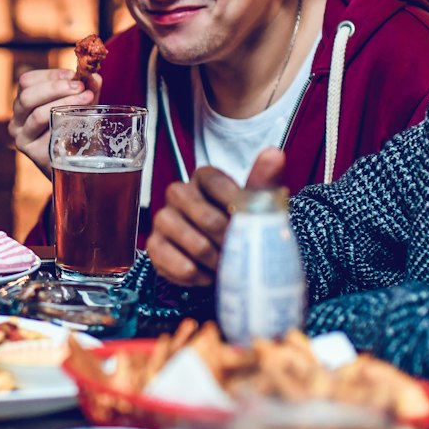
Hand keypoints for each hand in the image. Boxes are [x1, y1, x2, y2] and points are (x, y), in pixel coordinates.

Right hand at [8, 68, 99, 174]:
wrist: (73, 166)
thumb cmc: (75, 131)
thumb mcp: (80, 105)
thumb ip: (86, 90)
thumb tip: (94, 77)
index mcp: (23, 102)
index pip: (27, 80)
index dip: (51, 74)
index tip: (74, 74)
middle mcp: (17, 118)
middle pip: (27, 94)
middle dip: (56, 87)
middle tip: (80, 86)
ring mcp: (21, 136)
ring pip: (37, 113)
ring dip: (64, 102)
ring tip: (86, 99)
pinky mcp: (30, 151)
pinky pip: (46, 134)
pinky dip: (64, 123)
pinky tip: (79, 120)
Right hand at [145, 150, 284, 286]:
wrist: (226, 259)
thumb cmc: (240, 227)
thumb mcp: (256, 205)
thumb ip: (263, 181)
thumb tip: (274, 154)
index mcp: (203, 177)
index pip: (215, 182)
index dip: (234, 205)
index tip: (249, 222)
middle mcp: (178, 193)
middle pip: (202, 213)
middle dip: (225, 237)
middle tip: (240, 250)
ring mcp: (163, 219)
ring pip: (189, 239)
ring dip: (212, 258)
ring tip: (224, 265)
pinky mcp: (154, 246)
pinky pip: (174, 262)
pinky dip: (196, 274)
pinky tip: (206, 275)